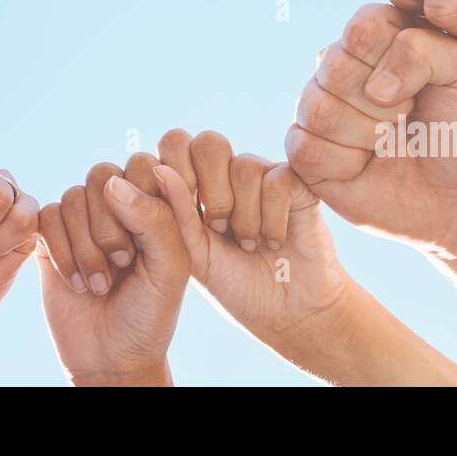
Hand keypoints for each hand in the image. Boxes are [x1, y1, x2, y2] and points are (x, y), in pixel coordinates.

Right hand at [37, 156, 189, 385]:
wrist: (113, 359)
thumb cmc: (151, 314)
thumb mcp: (169, 268)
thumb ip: (155, 219)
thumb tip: (112, 182)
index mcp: (152, 204)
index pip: (141, 164)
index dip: (141, 199)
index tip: (148, 246)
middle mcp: (115, 205)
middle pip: (101, 175)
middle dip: (109, 225)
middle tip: (123, 263)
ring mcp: (81, 222)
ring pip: (72, 197)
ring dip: (86, 247)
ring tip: (101, 283)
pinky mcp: (50, 239)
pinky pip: (46, 218)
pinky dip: (62, 253)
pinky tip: (77, 283)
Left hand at [150, 130, 354, 376]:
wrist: (286, 312)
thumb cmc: (235, 285)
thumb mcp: (195, 254)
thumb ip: (175, 213)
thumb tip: (159, 169)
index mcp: (196, 183)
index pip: (176, 143)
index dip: (179, 171)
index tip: (189, 214)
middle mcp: (229, 172)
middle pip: (210, 143)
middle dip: (213, 192)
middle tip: (219, 228)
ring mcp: (263, 175)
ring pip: (244, 166)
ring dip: (245, 217)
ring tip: (249, 244)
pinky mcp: (297, 184)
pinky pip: (277, 181)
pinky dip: (273, 218)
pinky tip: (275, 240)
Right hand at [286, 4, 456, 254]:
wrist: (456, 195)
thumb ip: (427, 50)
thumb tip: (375, 87)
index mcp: (378, 32)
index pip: (362, 28)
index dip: (394, 62)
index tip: (425, 86)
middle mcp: (340, 62)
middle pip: (335, 67)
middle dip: (385, 105)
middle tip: (408, 118)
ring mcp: (317, 103)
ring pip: (317, 109)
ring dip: (366, 135)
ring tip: (388, 141)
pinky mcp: (302, 146)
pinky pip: (304, 148)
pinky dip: (345, 164)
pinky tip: (364, 165)